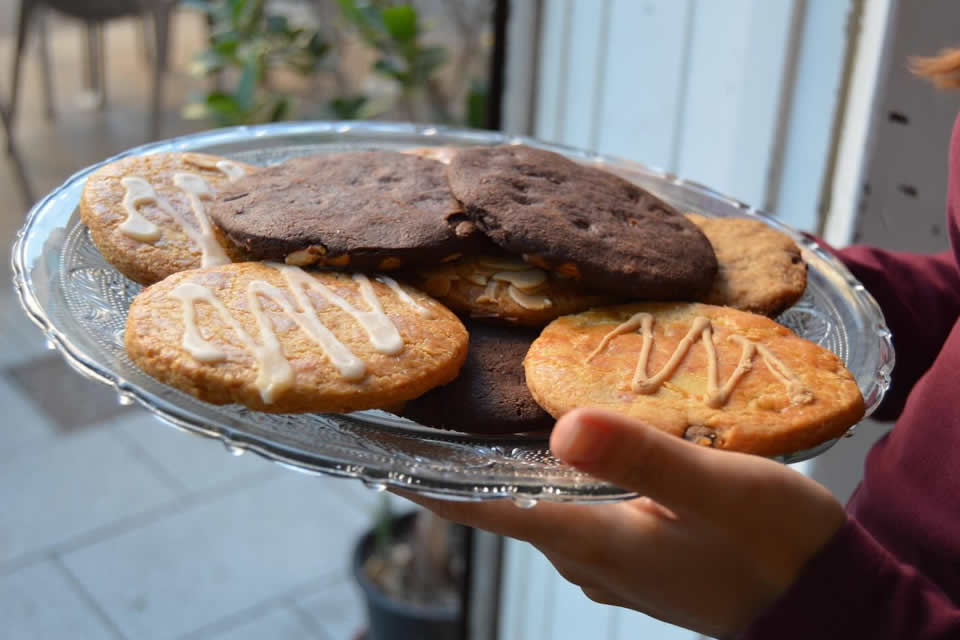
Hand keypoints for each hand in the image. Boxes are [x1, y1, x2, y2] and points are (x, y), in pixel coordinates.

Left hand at [401, 408, 845, 638]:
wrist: (824, 600)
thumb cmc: (777, 545)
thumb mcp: (720, 488)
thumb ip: (643, 456)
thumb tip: (562, 426)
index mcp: (592, 541)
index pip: (487, 509)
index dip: (429, 479)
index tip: (381, 446)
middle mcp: (586, 556)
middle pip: (502, 505)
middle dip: (461, 462)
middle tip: (432, 401)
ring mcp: (608, 561)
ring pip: (535, 505)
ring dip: (504, 465)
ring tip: (479, 406)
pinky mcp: (632, 553)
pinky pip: (570, 509)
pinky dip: (550, 474)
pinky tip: (560, 437)